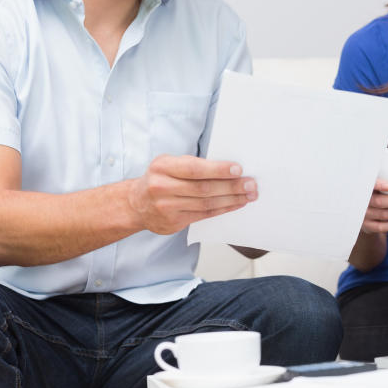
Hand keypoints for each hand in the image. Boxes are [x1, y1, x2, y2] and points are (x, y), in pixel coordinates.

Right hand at [128, 154, 256, 233]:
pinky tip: (236, 204)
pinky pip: (204, 215)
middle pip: (203, 188)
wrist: (136, 205)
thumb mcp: (169, 164)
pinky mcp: (174, 223)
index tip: (238, 169)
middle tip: (251, 184)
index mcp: (162, 167)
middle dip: (231, 186)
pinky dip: (223, 208)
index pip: (194, 169)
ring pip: (206, 204)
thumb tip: (228, 168)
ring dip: (232, 199)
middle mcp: (162, 187)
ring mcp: (166, 207)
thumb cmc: (160, 179)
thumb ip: (192, 165)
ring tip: (249, 195)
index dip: (218, 169)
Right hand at [359, 179, 387, 233]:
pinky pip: (383, 227)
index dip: (378, 186)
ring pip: (385, 215)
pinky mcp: (368, 227)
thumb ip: (386, 178)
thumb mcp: (377, 185)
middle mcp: (363, 202)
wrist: (365, 213)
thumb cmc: (376, 194)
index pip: (369, 186)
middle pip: (380, 202)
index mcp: (365, 189)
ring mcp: (364, 216)